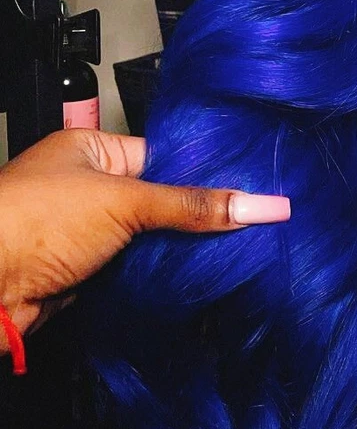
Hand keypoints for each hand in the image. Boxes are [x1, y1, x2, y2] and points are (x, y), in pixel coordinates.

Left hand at [0, 128, 290, 341]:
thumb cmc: (27, 223)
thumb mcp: (123, 201)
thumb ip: (192, 205)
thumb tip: (256, 203)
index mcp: (91, 150)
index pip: (165, 157)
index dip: (206, 174)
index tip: (250, 188)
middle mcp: (87, 188)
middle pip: (161, 201)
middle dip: (198, 217)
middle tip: (249, 223)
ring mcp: (85, 233)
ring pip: (150, 240)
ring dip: (178, 251)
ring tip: (233, 251)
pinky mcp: (85, 274)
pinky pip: (136, 271)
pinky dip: (159, 277)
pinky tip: (192, 279)